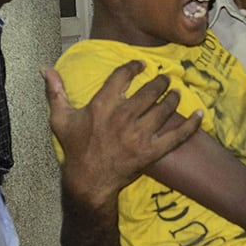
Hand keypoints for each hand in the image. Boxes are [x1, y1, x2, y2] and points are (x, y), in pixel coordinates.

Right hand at [43, 60, 201, 206]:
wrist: (89, 181)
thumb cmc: (75, 148)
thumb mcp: (60, 119)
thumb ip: (56, 92)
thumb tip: (45, 69)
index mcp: (102, 105)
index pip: (123, 77)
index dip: (134, 67)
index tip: (141, 65)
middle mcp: (123, 116)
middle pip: (150, 91)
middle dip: (160, 82)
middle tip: (165, 79)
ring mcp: (139, 134)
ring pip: (164, 109)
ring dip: (173, 98)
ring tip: (175, 93)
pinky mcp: (152, 151)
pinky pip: (177, 135)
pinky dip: (191, 124)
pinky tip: (200, 114)